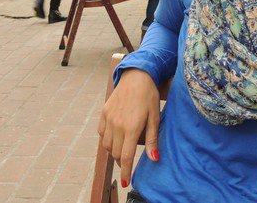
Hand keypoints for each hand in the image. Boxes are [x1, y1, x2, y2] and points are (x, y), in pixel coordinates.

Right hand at [98, 69, 160, 186]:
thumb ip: (152, 140)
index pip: (125, 156)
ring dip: (113, 150)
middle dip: (121, 160)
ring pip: (106, 144)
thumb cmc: (149, 96)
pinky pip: (101, 133)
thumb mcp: (155, 117)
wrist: (136, 75)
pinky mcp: (104, 112)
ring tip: (122, 146)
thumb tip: (154, 159)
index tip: (125, 183)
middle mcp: (117, 124)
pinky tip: (115, 135)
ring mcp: (108, 118)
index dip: (125, 171)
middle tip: (128, 160)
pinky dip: (106, 139)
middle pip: (114, 152)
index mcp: (131, 127)